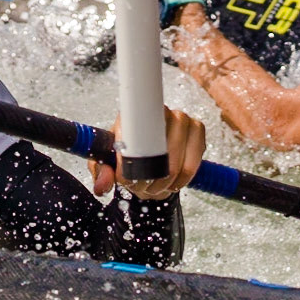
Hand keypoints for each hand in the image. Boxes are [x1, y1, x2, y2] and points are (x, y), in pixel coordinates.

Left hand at [91, 105, 205, 200]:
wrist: (149, 157)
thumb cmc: (127, 155)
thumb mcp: (106, 164)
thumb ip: (101, 173)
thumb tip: (102, 186)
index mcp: (133, 115)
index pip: (134, 133)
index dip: (131, 161)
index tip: (127, 179)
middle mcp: (159, 111)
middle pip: (158, 149)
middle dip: (149, 177)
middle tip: (140, 188)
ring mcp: (181, 119)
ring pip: (177, 159)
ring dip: (165, 181)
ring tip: (154, 188)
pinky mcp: (197, 130)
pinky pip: (194, 161)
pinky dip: (182, 179)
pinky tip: (172, 183)